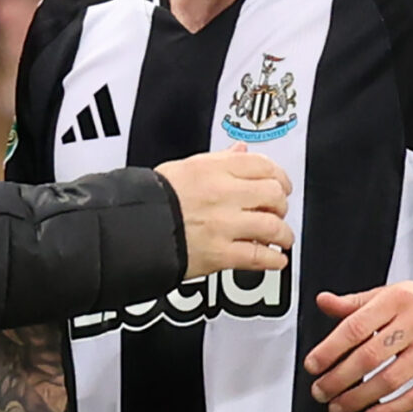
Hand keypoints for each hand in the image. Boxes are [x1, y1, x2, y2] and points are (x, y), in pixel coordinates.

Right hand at [155, 145, 292, 278]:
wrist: (129, 231)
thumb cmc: (150, 200)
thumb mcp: (183, 168)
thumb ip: (218, 160)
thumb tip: (240, 151)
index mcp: (213, 169)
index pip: (263, 165)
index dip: (279, 176)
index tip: (282, 185)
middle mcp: (222, 195)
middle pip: (273, 195)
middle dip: (281, 205)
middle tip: (278, 211)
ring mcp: (223, 226)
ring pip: (272, 226)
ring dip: (283, 234)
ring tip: (282, 239)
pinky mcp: (220, 255)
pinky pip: (258, 257)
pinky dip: (273, 260)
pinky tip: (276, 260)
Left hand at [304, 281, 412, 411]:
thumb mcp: (392, 294)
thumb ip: (356, 304)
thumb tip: (324, 302)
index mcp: (397, 300)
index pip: (355, 327)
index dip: (329, 350)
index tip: (313, 366)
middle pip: (368, 357)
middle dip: (338, 379)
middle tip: (321, 392)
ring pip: (389, 380)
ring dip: (358, 399)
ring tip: (339, 407)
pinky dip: (390, 410)